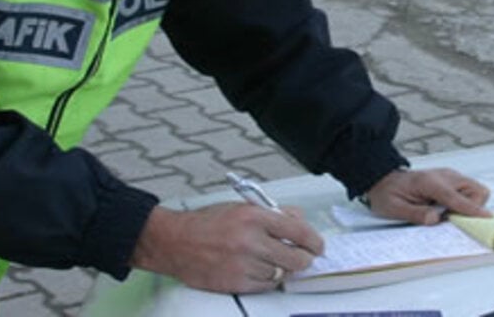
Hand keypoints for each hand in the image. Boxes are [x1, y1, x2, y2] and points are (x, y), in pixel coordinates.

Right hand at [130, 202, 322, 293]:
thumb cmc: (209, 223)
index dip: (314, 240)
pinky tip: (262, 270)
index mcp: (254, 216)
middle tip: (304, 258)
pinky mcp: (235, 282)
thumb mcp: (243, 207)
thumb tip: (301, 222)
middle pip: (296, 257)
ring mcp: (243, 264)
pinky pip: (266, 285)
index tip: (318, 246)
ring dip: (283, 269)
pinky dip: (269, 280)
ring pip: (282, 273)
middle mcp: (250, 240)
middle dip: (304, 259)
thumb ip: (274, 213)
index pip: (298, 230)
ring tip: (274, 261)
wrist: (175, 242)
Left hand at [364, 167, 492, 224]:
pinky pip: (468, 191)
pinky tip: (447, 208)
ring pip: (475, 190)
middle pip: (476, 190)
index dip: (473, 209)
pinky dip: (465, 202)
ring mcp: (449, 176)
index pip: (458, 197)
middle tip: (453, 219)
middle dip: (473, 207)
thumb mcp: (394, 208)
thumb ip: (415, 214)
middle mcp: (444, 176)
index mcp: (430, 182)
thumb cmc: (389, 193)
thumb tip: (435, 220)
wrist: (384, 180)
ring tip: (447, 213)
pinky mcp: (451, 180)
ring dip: (469, 205)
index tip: (486, 218)